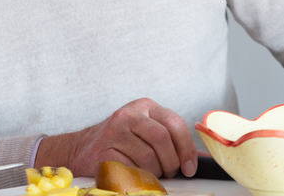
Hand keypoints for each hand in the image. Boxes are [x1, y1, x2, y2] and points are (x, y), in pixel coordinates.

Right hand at [35, 98, 198, 178]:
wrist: (82, 149)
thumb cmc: (121, 142)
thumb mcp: (147, 131)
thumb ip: (172, 140)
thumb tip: (201, 158)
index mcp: (145, 106)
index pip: (174, 123)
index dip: (186, 148)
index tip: (189, 168)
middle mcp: (129, 114)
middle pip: (162, 139)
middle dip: (171, 162)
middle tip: (169, 172)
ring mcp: (115, 131)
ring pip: (148, 157)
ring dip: (154, 172)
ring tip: (148, 171)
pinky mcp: (104, 150)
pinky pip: (132, 168)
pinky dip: (138, 176)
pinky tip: (134, 172)